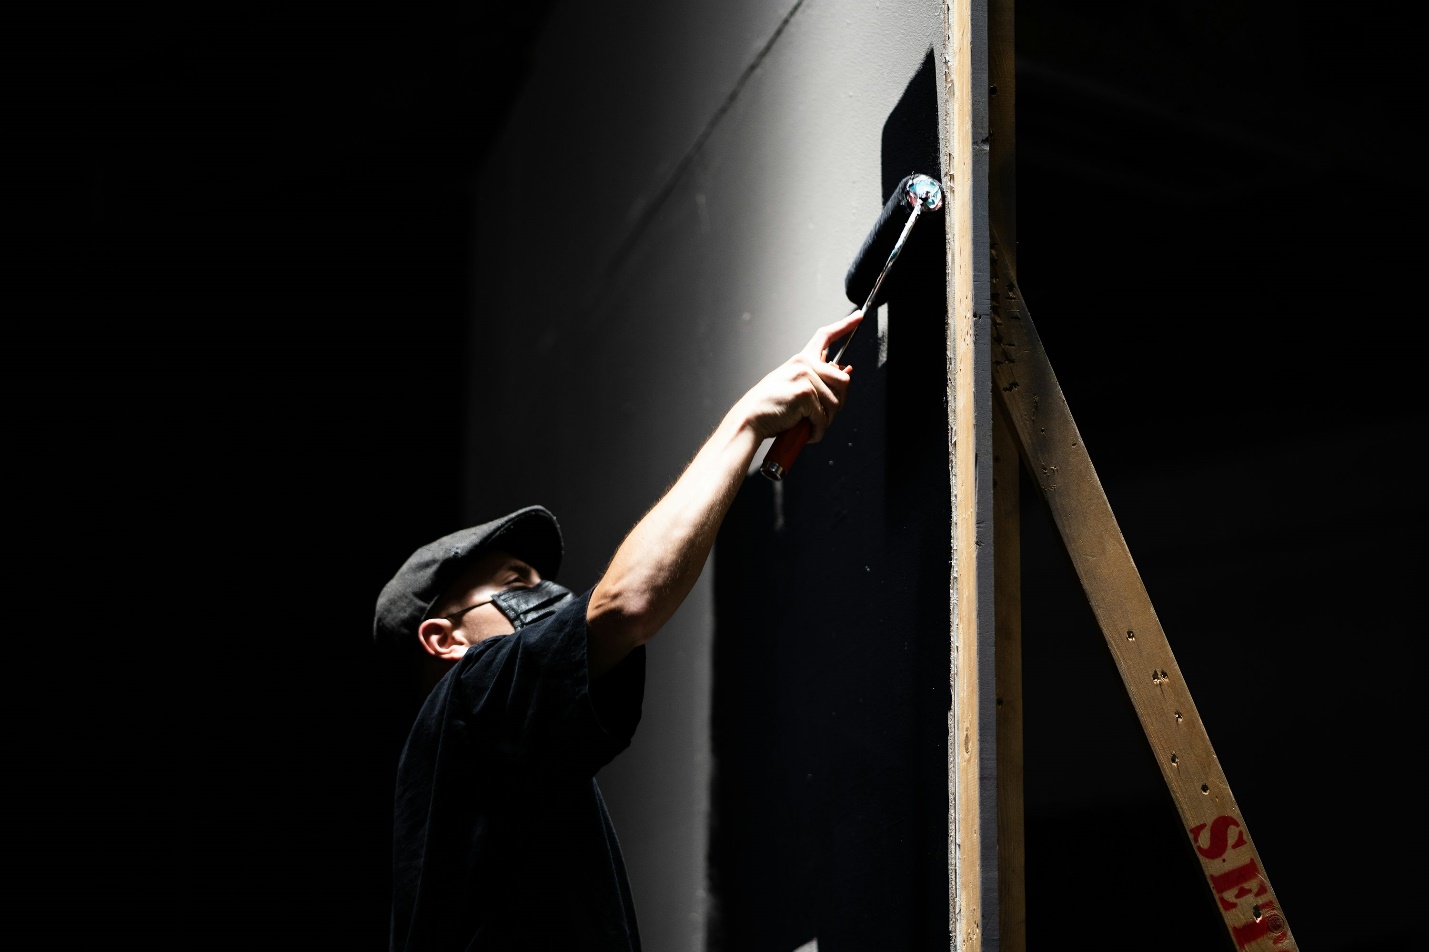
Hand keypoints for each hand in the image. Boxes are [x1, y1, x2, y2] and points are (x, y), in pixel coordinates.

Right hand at [738, 309, 861, 443]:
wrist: (750, 419)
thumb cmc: (770, 407)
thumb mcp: (795, 386)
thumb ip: (819, 379)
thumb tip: (846, 373)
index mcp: (801, 360)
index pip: (825, 336)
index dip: (845, 325)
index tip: (858, 317)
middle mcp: (804, 364)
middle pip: (843, 380)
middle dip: (838, 403)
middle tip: (823, 415)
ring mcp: (805, 377)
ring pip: (836, 402)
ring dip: (826, 421)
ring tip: (810, 425)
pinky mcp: (805, 393)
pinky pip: (824, 417)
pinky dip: (818, 431)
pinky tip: (808, 433)